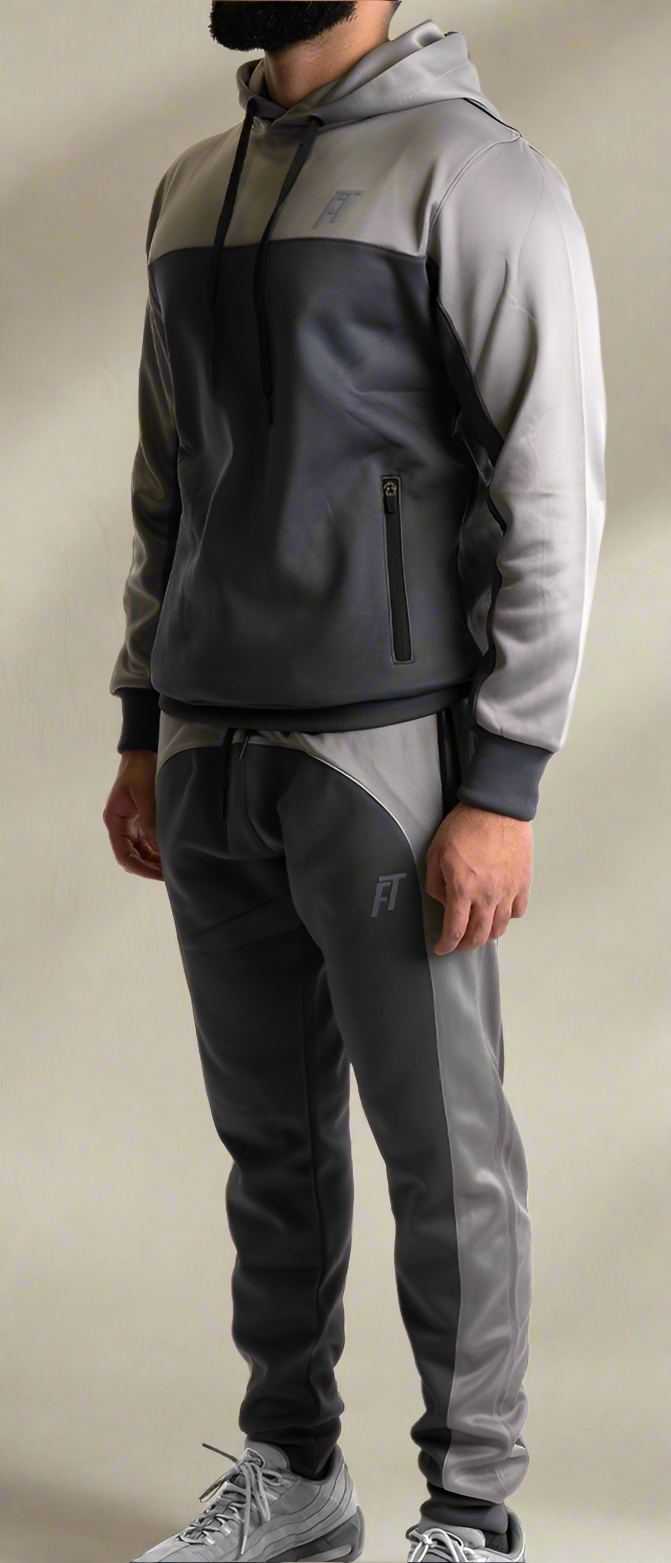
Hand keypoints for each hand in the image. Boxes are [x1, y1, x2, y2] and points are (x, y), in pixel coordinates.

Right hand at [103, 751, 163, 880]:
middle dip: (150, 868)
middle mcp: (121, 826)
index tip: (158, 875)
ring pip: (142, 851)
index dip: (140, 868)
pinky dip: (160, 849)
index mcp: (115, 821)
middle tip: (172, 875)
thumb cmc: (141, 769)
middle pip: (133, 856)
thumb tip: (159, 847)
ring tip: (175, 867)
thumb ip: (150, 820)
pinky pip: (149, 841)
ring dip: (156, 860)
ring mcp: (132, 824)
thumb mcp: (145, 793)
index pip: (124, 854)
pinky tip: (173, 854)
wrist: (143, 750)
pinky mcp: (143, 819)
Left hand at [425, 801, 531, 953]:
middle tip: (459, 944)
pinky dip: (508, 918)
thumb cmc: (464, 826)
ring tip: (479, 933)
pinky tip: (500, 914)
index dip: (447, 945)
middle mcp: (488, 896)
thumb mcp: (436, 852)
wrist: (496, 808)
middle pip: (479, 935)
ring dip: (488, 936)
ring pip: (500, 927)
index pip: (455, 930)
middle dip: (466, 945)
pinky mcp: (523, 882)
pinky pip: (518, 911)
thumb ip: (436, 883)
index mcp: (463, 889)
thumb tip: (445, 902)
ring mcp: (508, 890)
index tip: (442, 948)